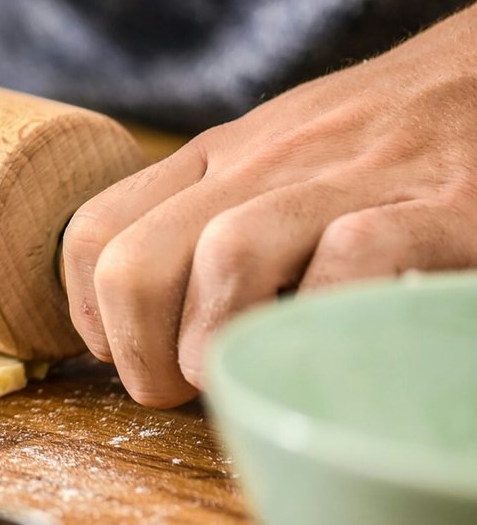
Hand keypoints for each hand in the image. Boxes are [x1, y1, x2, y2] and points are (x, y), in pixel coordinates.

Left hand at [62, 5, 476, 406]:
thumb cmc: (380, 136)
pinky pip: (356, 254)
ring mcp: (348, 180)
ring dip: (217, 338)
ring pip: (229, 255)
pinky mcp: (437, 205)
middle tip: (174, 388)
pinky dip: (331, 310)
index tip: (120, 355)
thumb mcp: (274, 156)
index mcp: (218, 158)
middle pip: (138, 260)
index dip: (89, 313)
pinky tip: (334, 341)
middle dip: (138, 348)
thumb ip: (212, 216)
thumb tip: (144, 320)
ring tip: (241, 376)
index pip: (96, 230)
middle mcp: (264, 164)